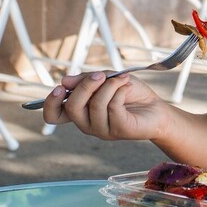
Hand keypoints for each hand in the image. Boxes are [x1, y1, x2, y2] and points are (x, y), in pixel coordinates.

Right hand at [41, 71, 172, 142]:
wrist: (156, 108)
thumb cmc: (130, 94)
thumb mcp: (107, 79)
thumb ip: (87, 79)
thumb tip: (65, 81)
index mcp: (81, 111)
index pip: (54, 115)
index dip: (50, 103)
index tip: (60, 88)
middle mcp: (87, 123)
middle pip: (73, 107)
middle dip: (86, 86)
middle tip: (102, 75)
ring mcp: (102, 130)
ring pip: (95, 105)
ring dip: (109, 86)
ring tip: (122, 79)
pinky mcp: (118, 130)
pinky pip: (112, 107)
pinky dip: (119, 90)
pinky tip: (128, 86)